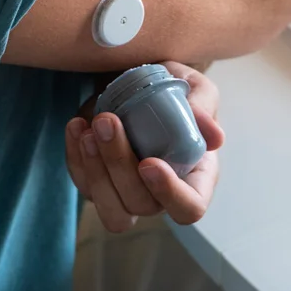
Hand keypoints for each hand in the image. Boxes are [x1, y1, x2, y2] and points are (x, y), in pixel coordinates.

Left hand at [64, 61, 223, 233]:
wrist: (137, 80)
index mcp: (195, 176)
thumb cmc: (172, 88)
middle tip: (107, 120)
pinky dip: (75, 157)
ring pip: (111, 209)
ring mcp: (127, 194)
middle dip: (119, 165)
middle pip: (142, 205)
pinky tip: (77, 125)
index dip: (170, 195)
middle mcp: (161, 193)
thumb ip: (203, 105)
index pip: (190, 207)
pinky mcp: (97, 185)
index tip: (149, 163)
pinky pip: (83, 186)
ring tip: (89, 128)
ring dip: (95, 171)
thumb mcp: (194, 86)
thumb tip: (215, 138)